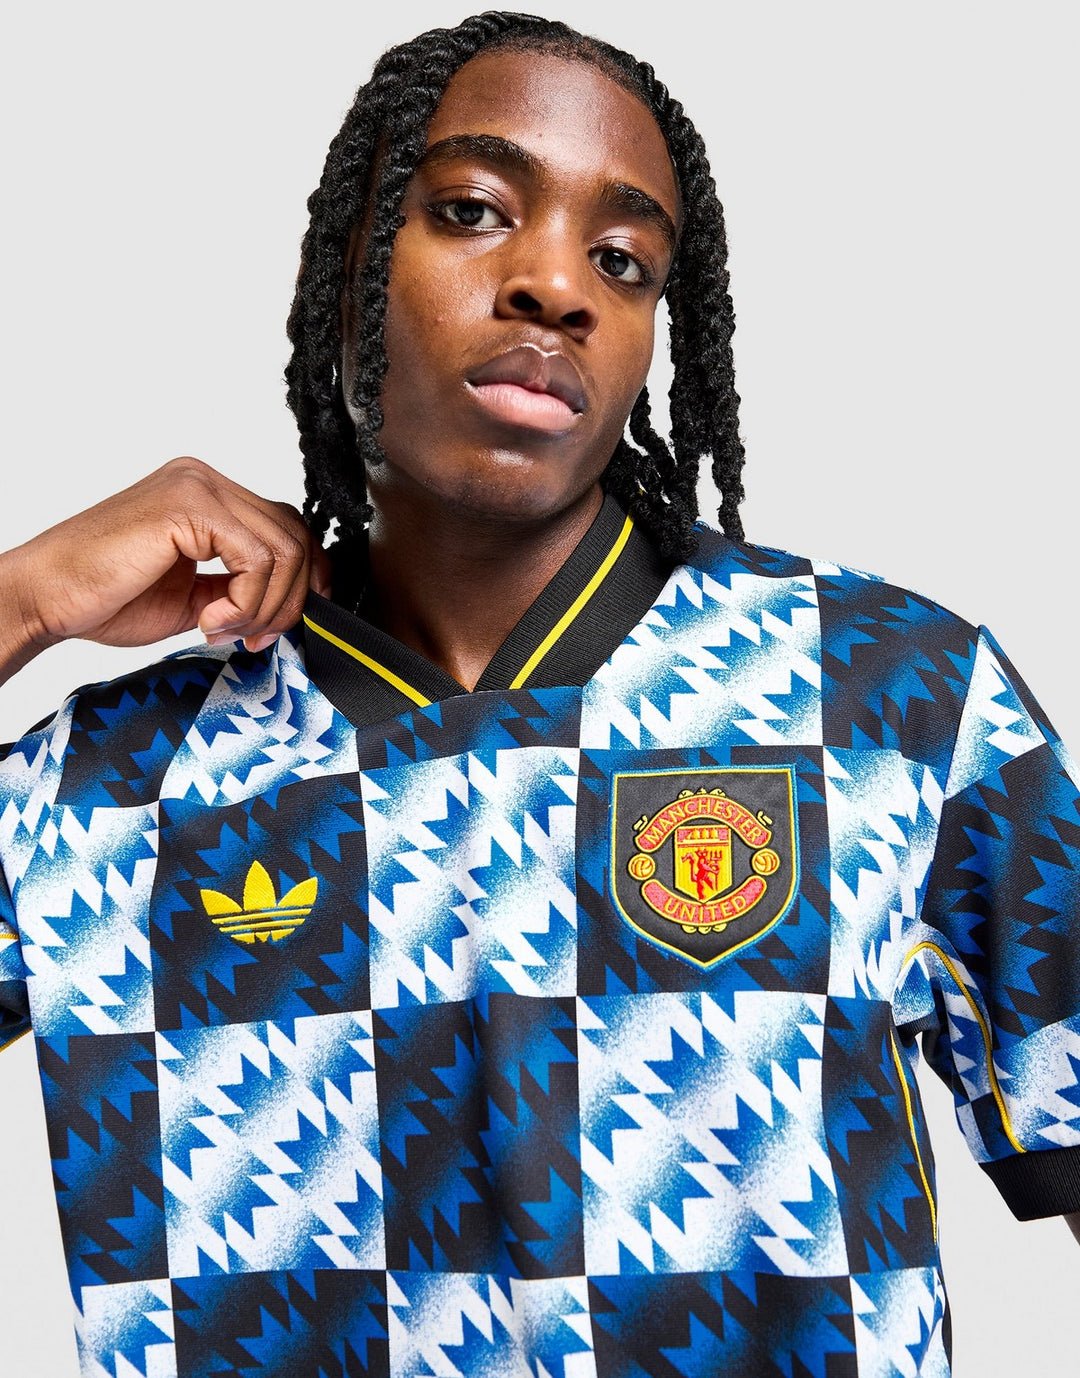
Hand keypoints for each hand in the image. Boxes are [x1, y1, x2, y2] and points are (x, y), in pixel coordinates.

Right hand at [5, 456, 331, 654]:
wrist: (49, 598)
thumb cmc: (106, 598)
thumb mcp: (196, 597)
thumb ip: (240, 589)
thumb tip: (289, 605)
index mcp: (207, 496)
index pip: (286, 529)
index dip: (300, 582)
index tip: (277, 626)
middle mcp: (205, 481)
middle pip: (294, 536)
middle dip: (288, 600)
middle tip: (255, 637)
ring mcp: (198, 486)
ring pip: (283, 548)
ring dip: (265, 606)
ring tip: (224, 629)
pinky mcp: (189, 505)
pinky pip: (256, 558)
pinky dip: (245, 601)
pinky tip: (210, 620)